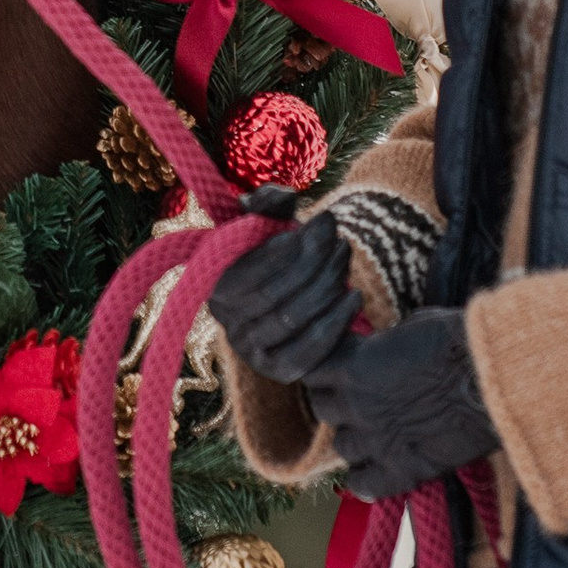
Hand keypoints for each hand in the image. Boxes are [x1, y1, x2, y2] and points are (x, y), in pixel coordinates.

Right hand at [207, 204, 360, 384]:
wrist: (293, 294)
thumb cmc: (276, 250)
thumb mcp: (268, 221)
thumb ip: (270, 203)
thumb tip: (285, 197)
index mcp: (214, 284)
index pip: (247, 272)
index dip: (284, 251)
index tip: (319, 226)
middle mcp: (226, 322)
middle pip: (273, 296)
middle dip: (313, 265)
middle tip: (340, 241)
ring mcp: (250, 350)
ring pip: (293, 319)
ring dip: (327, 286)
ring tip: (346, 261)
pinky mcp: (278, 371)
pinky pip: (309, 351)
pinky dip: (335, 323)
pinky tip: (354, 297)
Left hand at [311, 307, 497, 501]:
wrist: (496, 379)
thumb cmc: (459, 342)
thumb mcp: (411, 328)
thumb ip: (382, 345)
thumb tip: (380, 349)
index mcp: (352, 366)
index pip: (311, 371)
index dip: (326, 370)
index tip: (342, 368)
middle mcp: (355, 405)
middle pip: (322, 410)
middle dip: (339, 403)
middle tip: (361, 399)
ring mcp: (375, 442)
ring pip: (341, 447)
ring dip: (355, 439)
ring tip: (377, 433)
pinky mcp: (401, 471)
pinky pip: (363, 486)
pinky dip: (364, 481)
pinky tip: (375, 472)